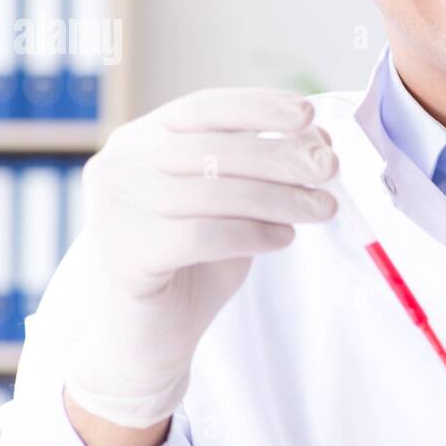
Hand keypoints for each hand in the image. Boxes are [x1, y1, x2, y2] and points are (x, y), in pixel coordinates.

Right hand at [62, 87, 338, 427]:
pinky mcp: (124, 255)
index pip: (204, 108)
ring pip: (212, 191)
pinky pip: (201, 235)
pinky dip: (251, 233)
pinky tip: (283, 238)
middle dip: (281, 156)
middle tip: (330, 169)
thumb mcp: (228, 206)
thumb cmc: (189, 263)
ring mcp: (114, 210)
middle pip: (213, 148)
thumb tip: (317, 138)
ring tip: (321, 208)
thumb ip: (258, 171)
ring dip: (278, 197)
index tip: (308, 115)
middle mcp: (119, 165)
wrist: (144, 338)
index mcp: (141, 139)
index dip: (258, 107)